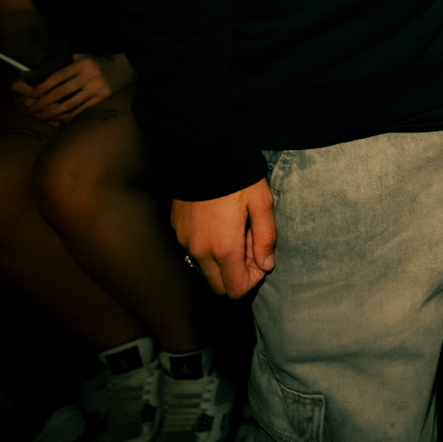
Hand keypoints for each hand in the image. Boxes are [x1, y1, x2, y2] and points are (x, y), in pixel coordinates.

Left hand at [13, 52, 132, 124]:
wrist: (127, 67)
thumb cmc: (100, 62)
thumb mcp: (83, 57)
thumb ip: (64, 62)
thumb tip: (40, 67)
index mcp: (82, 64)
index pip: (57, 76)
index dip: (43, 86)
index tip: (32, 94)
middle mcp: (89, 76)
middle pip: (61, 92)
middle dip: (44, 102)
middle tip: (33, 110)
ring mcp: (97, 88)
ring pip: (70, 104)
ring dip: (54, 113)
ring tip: (43, 118)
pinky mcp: (103, 98)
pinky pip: (82, 111)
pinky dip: (69, 117)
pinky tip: (60, 120)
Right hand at [172, 182, 276, 299]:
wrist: (201, 151)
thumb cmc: (237, 176)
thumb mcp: (262, 203)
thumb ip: (266, 238)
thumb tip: (266, 264)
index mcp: (223, 248)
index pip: (236, 289)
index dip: (253, 278)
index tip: (260, 254)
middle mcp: (199, 251)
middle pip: (219, 286)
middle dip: (238, 273)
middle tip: (249, 243)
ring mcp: (184, 241)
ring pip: (205, 270)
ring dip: (222, 261)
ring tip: (235, 230)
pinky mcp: (176, 230)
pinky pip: (194, 252)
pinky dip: (208, 248)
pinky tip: (219, 223)